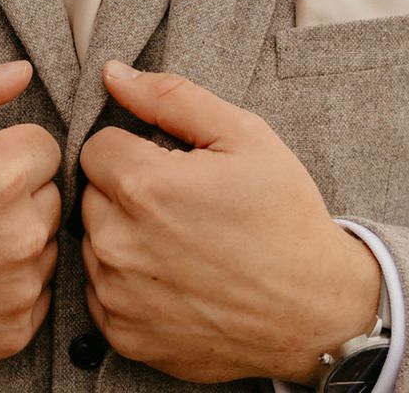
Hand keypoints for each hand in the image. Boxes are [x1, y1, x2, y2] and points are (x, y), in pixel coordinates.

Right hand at [0, 60, 60, 381]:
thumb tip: (21, 72)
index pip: (45, 145)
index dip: (7, 148)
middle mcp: (20, 233)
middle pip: (49, 194)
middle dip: (16, 191)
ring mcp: (18, 288)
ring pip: (44, 244)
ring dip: (16, 237)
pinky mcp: (11, 333)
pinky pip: (36, 294)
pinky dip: (9, 285)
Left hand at [79, 60, 380, 384]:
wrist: (316, 310)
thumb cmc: (282, 216)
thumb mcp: (241, 135)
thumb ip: (169, 96)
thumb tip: (112, 73)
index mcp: (142, 185)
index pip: (96, 146)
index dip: (133, 149)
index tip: (167, 166)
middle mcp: (118, 242)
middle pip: (91, 193)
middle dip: (125, 190)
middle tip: (178, 204)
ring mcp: (118, 293)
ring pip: (93, 240)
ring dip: (122, 234)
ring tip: (179, 241)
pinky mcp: (124, 334)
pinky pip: (100, 290)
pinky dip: (127, 280)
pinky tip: (172, 276)